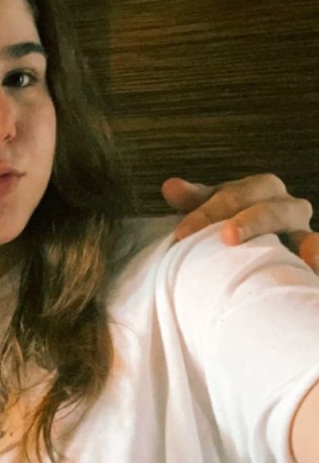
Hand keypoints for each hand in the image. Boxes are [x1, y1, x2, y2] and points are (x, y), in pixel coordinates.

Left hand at [162, 174, 318, 272]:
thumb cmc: (225, 222)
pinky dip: (318, 259)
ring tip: (303, 255)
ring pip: (306, 235)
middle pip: (270, 211)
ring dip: (304, 244)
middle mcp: (287, 207)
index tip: (181, 234)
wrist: (251, 244)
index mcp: (260, 189)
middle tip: (227, 237)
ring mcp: (303, 233)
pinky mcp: (310, 257)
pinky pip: (317, 257)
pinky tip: (314, 265)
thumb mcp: (210, 208)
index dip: (207, 212)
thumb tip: (170, 186)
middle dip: (249, 222)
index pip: (233, 196)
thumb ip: (192, 200)